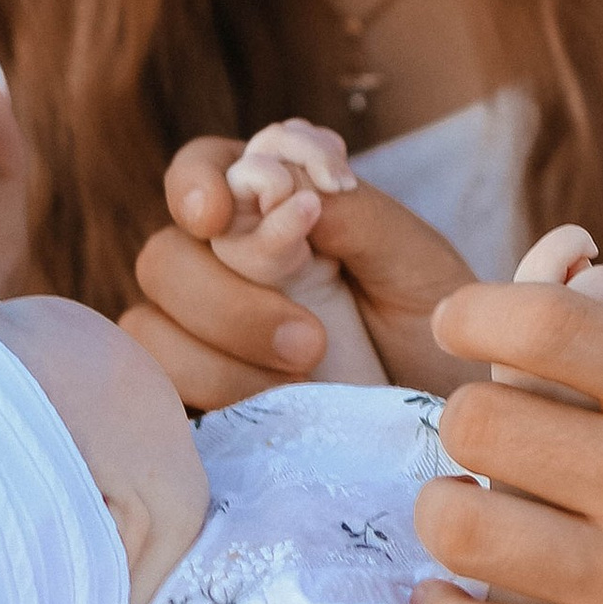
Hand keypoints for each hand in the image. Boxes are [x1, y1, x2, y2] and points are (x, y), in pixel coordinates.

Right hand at [120, 124, 480, 409]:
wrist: (453, 431)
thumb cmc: (439, 334)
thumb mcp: (416, 265)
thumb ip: (353, 216)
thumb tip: (283, 185)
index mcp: (274, 212)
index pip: (201, 171)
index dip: (195, 185)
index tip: (217, 217)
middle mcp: (226, 269)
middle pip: (164, 258)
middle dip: (227, 299)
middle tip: (310, 341)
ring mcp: (205, 341)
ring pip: (149, 330)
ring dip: (219, 359)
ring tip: (303, 381)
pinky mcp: (200, 404)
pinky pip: (155, 399)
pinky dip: (203, 398)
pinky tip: (261, 410)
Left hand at [409, 278, 602, 603]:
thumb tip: (530, 315)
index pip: (544, 323)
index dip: (472, 314)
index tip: (456, 326)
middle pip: (480, 424)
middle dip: (465, 428)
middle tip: (484, 447)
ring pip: (462, 528)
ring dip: (446, 518)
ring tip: (466, 518)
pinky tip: (453, 600)